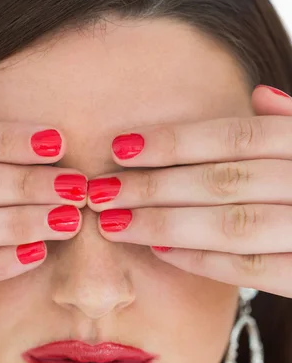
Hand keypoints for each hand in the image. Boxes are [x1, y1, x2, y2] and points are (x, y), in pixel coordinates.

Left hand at [87, 85, 291, 298]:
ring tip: (118, 222)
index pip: (236, 137)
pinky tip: (162, 252)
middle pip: (222, 180)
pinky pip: (253, 268)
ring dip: (167, 222)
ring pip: (232, 223)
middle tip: (102, 190)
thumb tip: (260, 94)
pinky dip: (204, 260)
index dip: (175, 141)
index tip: (123, 148)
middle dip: (155, 185)